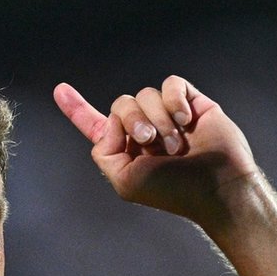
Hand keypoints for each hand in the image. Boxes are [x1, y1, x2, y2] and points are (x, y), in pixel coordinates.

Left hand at [54, 76, 259, 222]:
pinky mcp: (192, 103)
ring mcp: (168, 115)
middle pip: (121, 104)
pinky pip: (172, 84)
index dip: (76, 107)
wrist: (217, 187)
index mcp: (124, 148)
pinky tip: (187, 122)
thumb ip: (104, 150)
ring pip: (145, 94)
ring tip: (176, 145)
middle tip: (150, 142)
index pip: (95, 124)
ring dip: (159, 120)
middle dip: (132, 121)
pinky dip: (175, 101)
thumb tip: (113, 121)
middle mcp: (144, 129)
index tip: (59, 89)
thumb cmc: (173, 191)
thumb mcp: (125, 180)